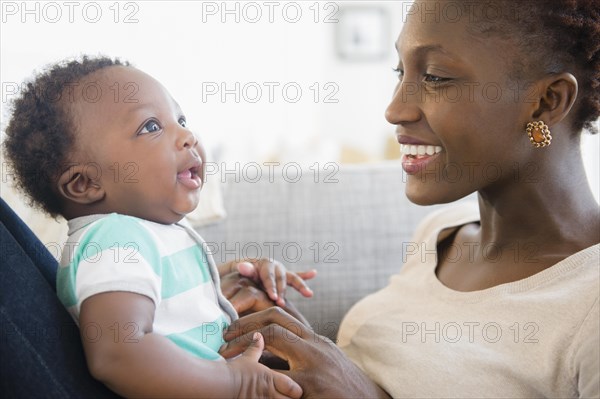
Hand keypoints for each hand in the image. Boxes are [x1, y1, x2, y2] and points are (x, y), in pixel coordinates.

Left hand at [218, 259, 315, 306]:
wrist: (230, 278)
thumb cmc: (229, 279)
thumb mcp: (231, 273)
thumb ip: (240, 270)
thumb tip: (243, 266)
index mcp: (260, 263)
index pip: (267, 274)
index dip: (271, 285)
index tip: (273, 297)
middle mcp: (271, 266)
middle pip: (280, 276)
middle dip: (282, 290)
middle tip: (281, 303)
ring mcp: (278, 272)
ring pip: (290, 278)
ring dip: (299, 286)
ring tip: (308, 293)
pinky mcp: (282, 279)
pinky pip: (295, 277)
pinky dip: (304, 276)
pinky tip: (314, 273)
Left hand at [220, 308, 391, 398]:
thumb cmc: (340, 385)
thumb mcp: (320, 361)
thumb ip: (296, 352)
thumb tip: (261, 348)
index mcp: (313, 338)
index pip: (281, 313)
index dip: (256, 310)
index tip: (234, 318)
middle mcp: (314, 343)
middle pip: (274, 319)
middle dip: (244, 323)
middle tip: (222, 336)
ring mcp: (314, 362)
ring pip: (274, 338)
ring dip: (244, 345)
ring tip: (224, 355)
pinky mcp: (311, 385)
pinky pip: (278, 378)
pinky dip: (259, 377)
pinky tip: (243, 380)